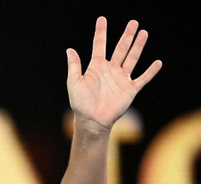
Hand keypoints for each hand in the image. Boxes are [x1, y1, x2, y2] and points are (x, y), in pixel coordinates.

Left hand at [66, 16, 162, 131]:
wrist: (92, 120)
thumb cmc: (80, 103)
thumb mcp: (74, 82)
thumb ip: (74, 66)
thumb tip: (69, 49)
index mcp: (96, 67)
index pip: (99, 45)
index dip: (101, 32)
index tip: (102, 19)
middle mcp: (110, 70)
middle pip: (121, 48)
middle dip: (127, 36)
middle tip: (133, 22)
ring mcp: (121, 79)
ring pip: (132, 58)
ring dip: (138, 46)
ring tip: (143, 33)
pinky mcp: (130, 89)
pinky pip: (142, 78)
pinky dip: (150, 71)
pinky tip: (157, 62)